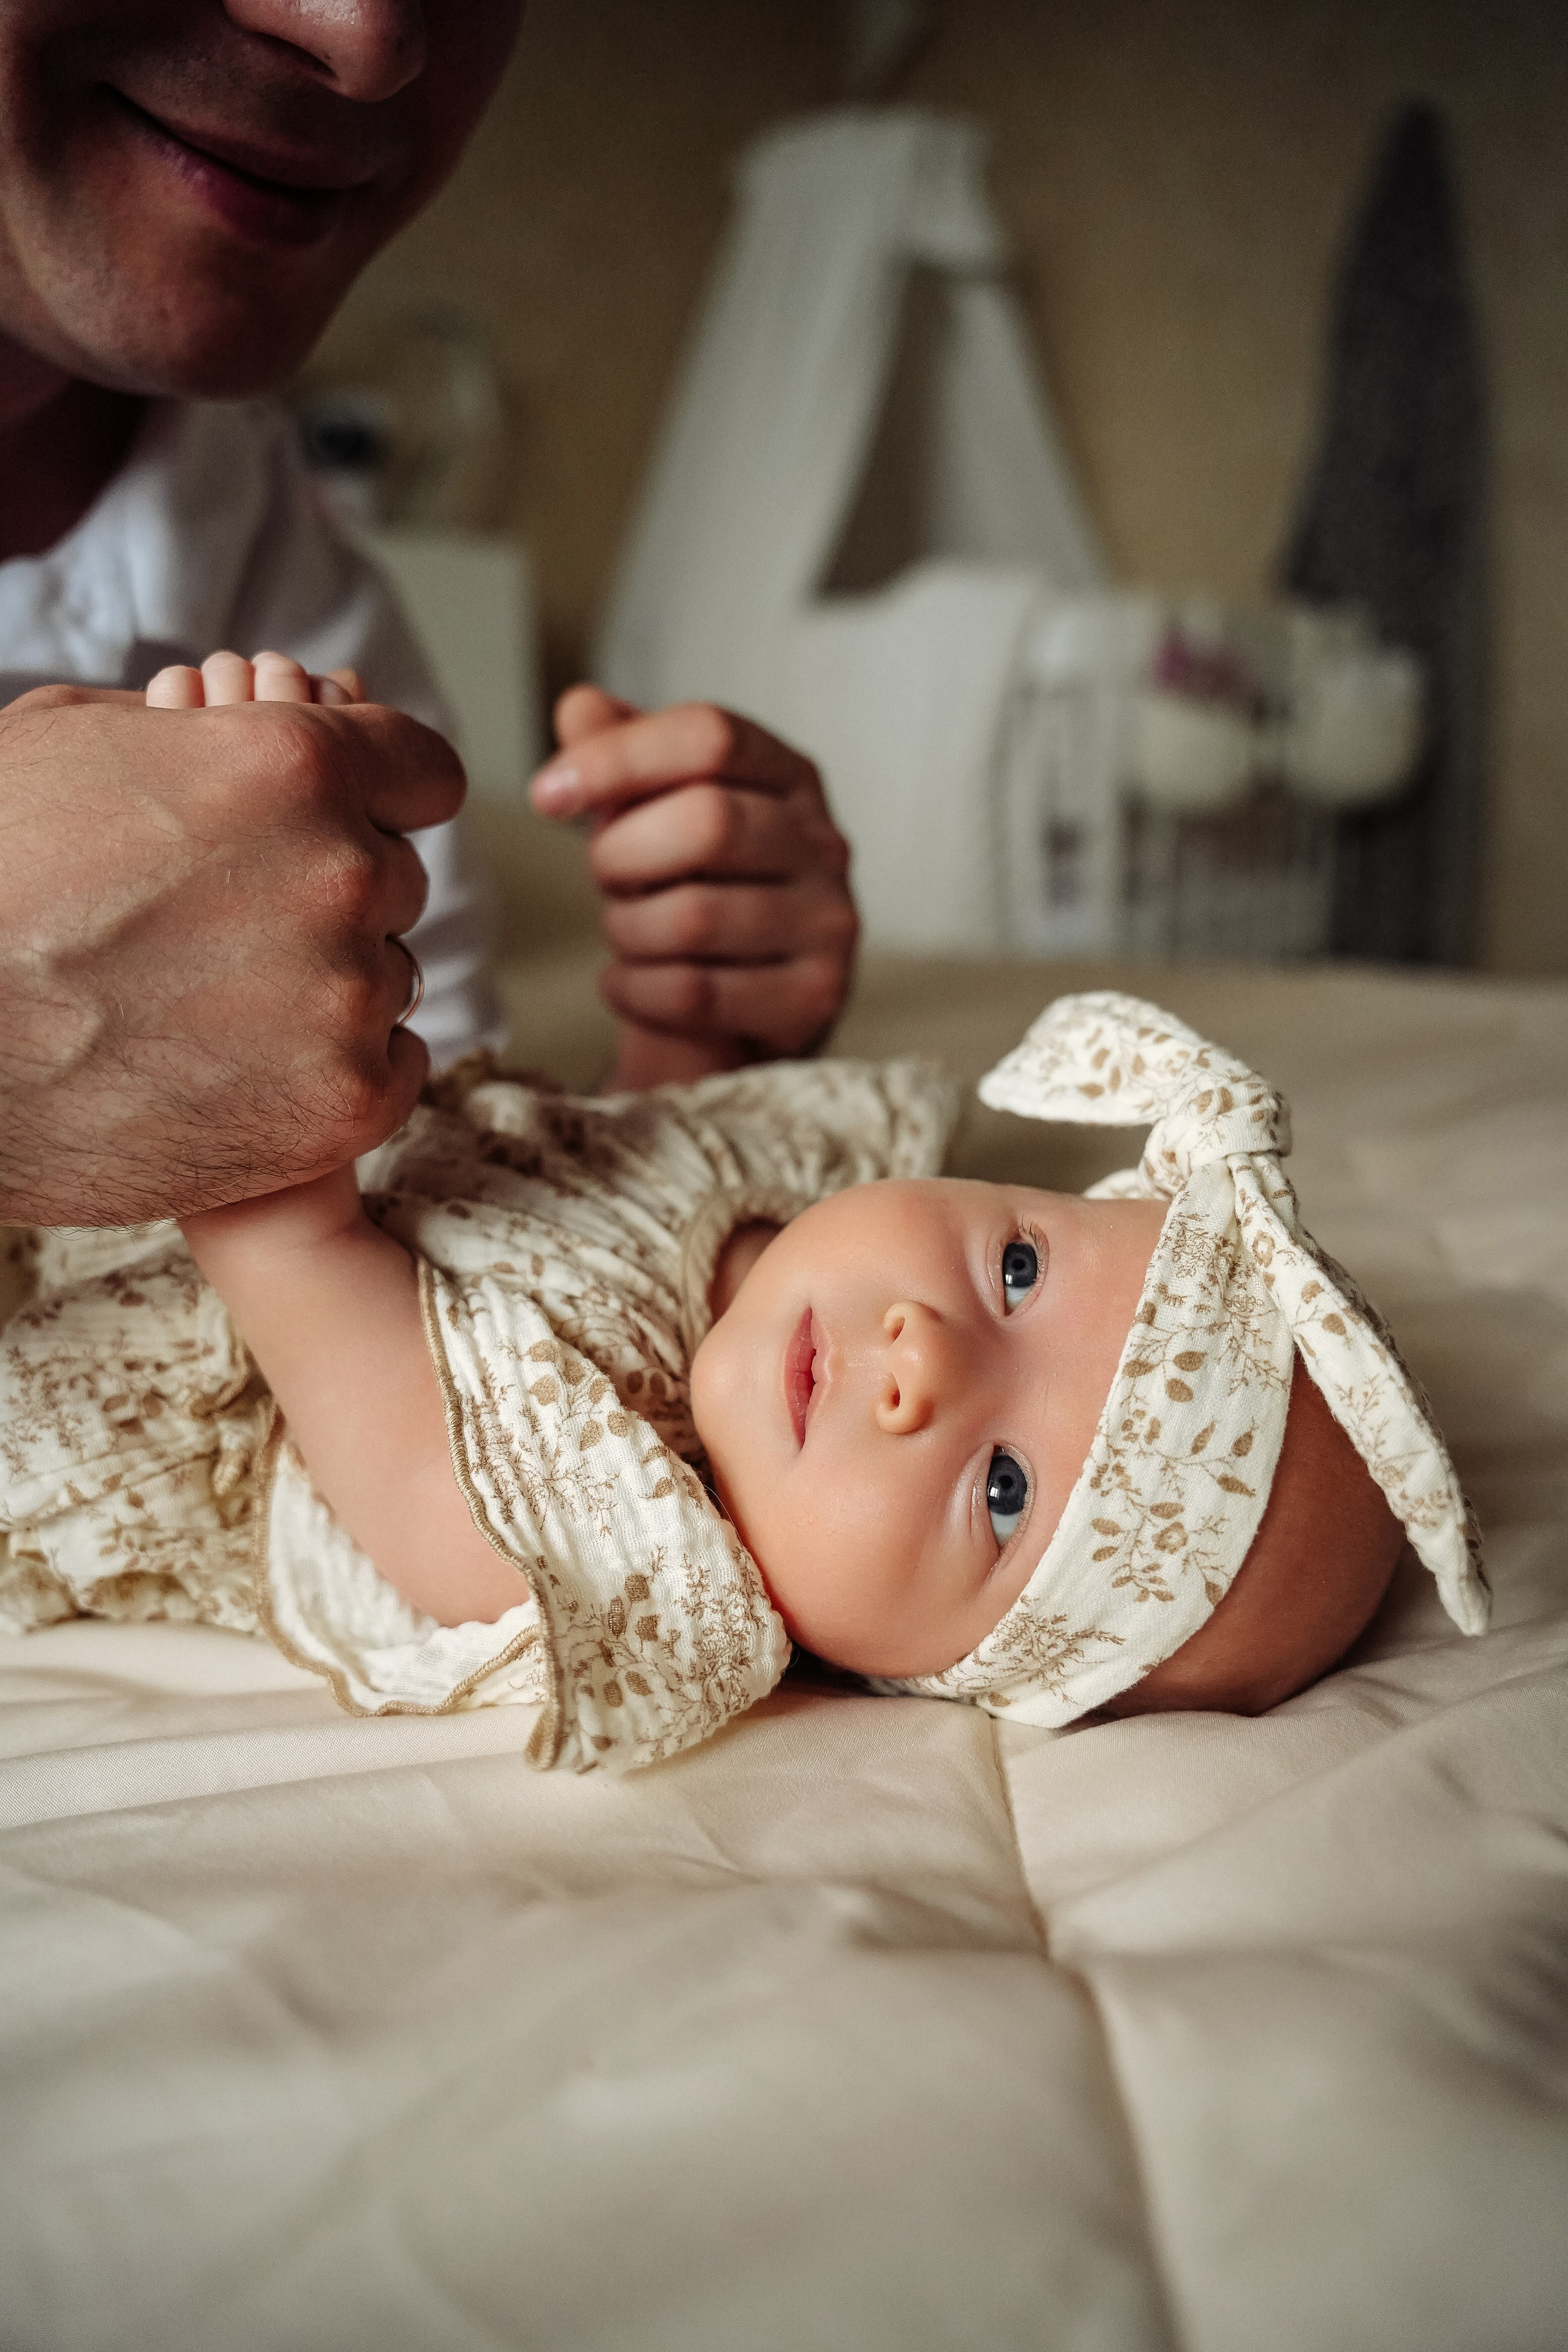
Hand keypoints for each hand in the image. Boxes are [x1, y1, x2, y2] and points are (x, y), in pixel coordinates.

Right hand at [0, 653, 463, 1224]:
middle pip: (393, 877)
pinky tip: (256, 1062)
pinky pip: (395, 1066)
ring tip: (209, 1000)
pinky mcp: (342, 1105)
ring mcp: (347, 997)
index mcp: (291, 764)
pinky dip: (340, 1065)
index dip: (379, 792)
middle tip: (223, 925)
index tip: (348, 819)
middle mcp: (342, 874)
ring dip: (324, 981)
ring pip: (388, 975)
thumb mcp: (70, 743)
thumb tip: (260, 716)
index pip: (420, 770)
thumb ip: (202, 728)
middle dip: (326, 891)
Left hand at [532, 687, 856, 1092]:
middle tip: (606, 880)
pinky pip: (694, 992)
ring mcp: (828, 921)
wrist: (753, 1000)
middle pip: (707, 822)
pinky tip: (631, 984)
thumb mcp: (661, 812)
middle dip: (623, 856)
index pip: (709, 736)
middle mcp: (822, 842)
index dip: (618, 758)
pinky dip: (635, 990)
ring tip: (627, 935)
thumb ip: (624, 757)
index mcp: (787, 774)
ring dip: (627, 931)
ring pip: (693, 917)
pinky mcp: (814, 995)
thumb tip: (580, 707)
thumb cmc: (702, 890)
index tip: (547, 795)